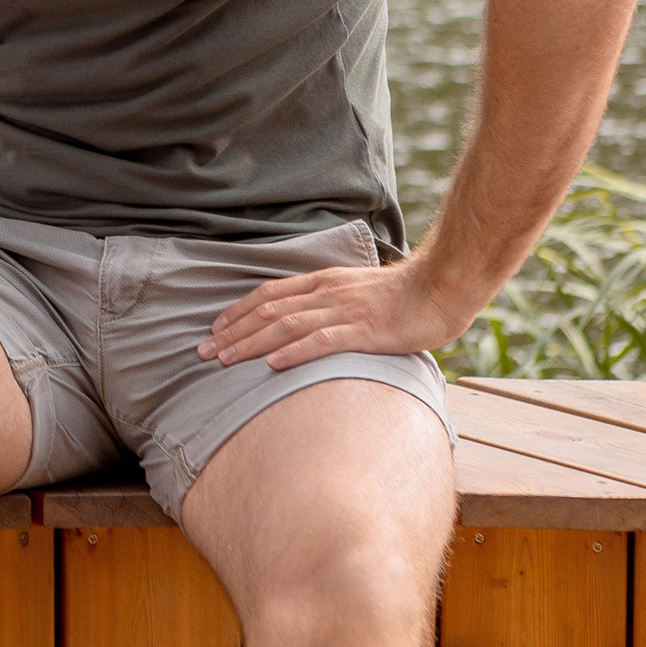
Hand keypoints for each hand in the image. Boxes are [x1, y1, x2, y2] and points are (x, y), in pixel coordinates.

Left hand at [199, 260, 477, 370]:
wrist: (441, 287)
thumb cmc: (404, 296)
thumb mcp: (357, 291)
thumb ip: (332, 303)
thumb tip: (308, 322)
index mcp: (323, 282)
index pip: (269, 294)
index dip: (238, 311)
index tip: (215, 329)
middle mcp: (326, 293)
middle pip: (268, 311)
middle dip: (232, 333)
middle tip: (204, 352)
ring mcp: (343, 311)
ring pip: (285, 326)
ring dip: (250, 343)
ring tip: (224, 360)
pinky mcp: (363, 330)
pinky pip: (321, 341)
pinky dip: (293, 352)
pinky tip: (272, 364)